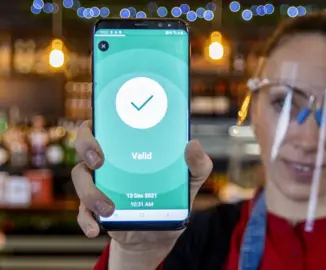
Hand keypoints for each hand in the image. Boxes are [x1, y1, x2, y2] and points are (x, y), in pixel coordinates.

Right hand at [71, 120, 212, 249]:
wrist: (160, 235)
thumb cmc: (173, 198)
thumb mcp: (191, 180)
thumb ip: (197, 164)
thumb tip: (193, 145)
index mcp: (129, 148)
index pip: (106, 125)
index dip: (98, 122)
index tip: (102, 130)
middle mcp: (110, 162)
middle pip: (85, 145)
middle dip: (86, 147)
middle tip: (99, 161)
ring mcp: (99, 184)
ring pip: (80, 178)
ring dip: (90, 192)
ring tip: (109, 208)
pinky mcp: (94, 209)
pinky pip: (81, 211)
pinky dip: (86, 220)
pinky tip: (96, 228)